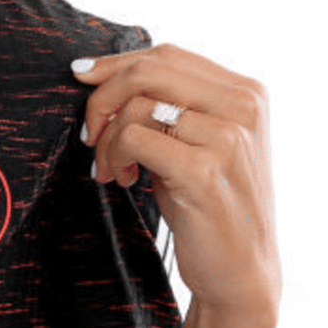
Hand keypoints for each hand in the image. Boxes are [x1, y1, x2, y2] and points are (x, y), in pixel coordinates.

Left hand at [73, 45, 279, 315]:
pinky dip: (115, 156)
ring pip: (136, 106)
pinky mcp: (206, 170)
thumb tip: (95, 71)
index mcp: (247, 92)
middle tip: (89, 133)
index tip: (81, 74)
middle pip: (149, 70)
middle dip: (103, 96)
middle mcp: (243, 107)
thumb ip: (168, 103)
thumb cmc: (209, 204)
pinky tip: (123, 180)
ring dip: (106, 139)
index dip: (117, 62)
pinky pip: (134, 138)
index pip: (168, 55)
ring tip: (110, 168)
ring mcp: (228, 138)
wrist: (242, 272)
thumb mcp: (198, 143)